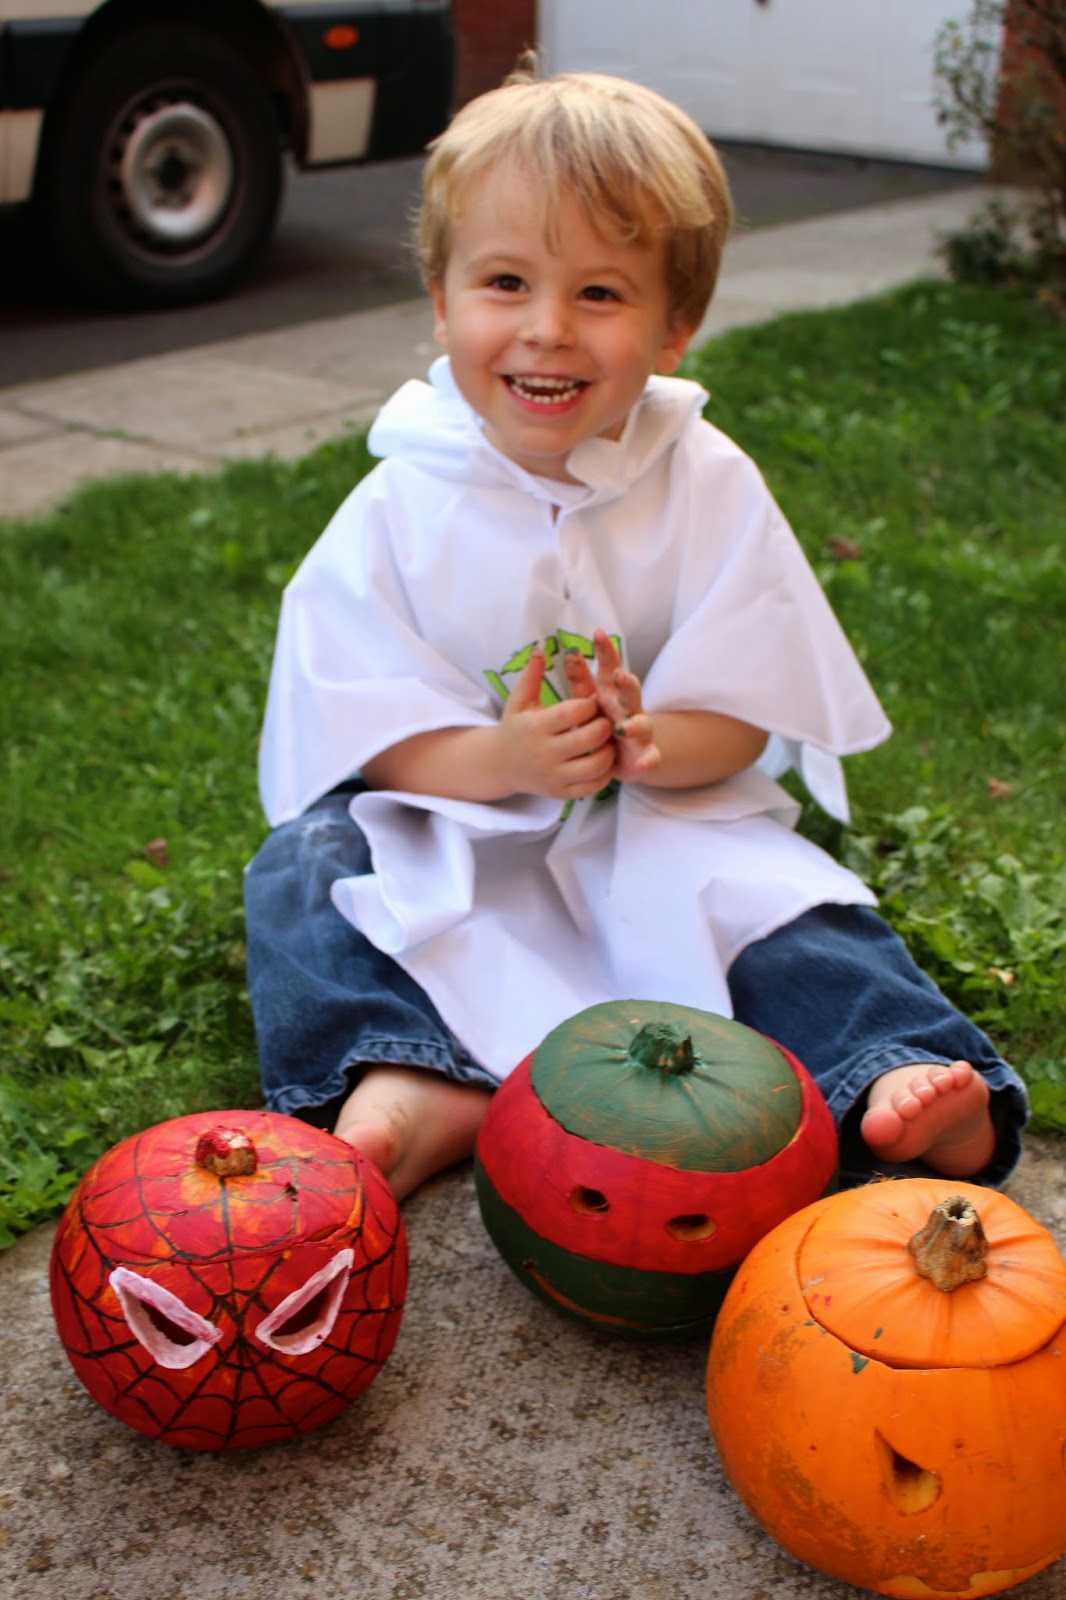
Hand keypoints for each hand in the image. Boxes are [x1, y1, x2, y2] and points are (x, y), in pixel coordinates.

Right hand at [497, 646, 615, 799]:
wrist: (499, 765)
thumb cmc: (515, 727)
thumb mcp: (519, 701)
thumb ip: (532, 676)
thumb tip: (541, 649)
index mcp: (534, 727)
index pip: (572, 712)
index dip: (589, 705)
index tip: (594, 701)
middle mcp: (543, 753)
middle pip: (589, 738)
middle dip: (604, 726)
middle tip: (607, 720)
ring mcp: (553, 776)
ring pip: (595, 765)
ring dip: (608, 751)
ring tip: (608, 741)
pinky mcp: (561, 793)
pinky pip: (592, 786)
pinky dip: (604, 774)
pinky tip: (602, 761)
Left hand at [564, 630, 660, 782]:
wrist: (629, 754)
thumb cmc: (605, 722)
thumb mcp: (590, 700)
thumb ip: (580, 678)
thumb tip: (570, 651)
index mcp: (613, 693)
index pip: (611, 668)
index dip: (606, 651)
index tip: (598, 633)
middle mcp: (629, 709)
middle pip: (631, 692)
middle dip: (626, 683)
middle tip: (618, 675)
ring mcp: (639, 731)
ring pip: (642, 724)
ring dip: (635, 725)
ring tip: (623, 727)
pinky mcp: (646, 754)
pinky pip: (650, 757)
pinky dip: (647, 760)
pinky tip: (642, 763)